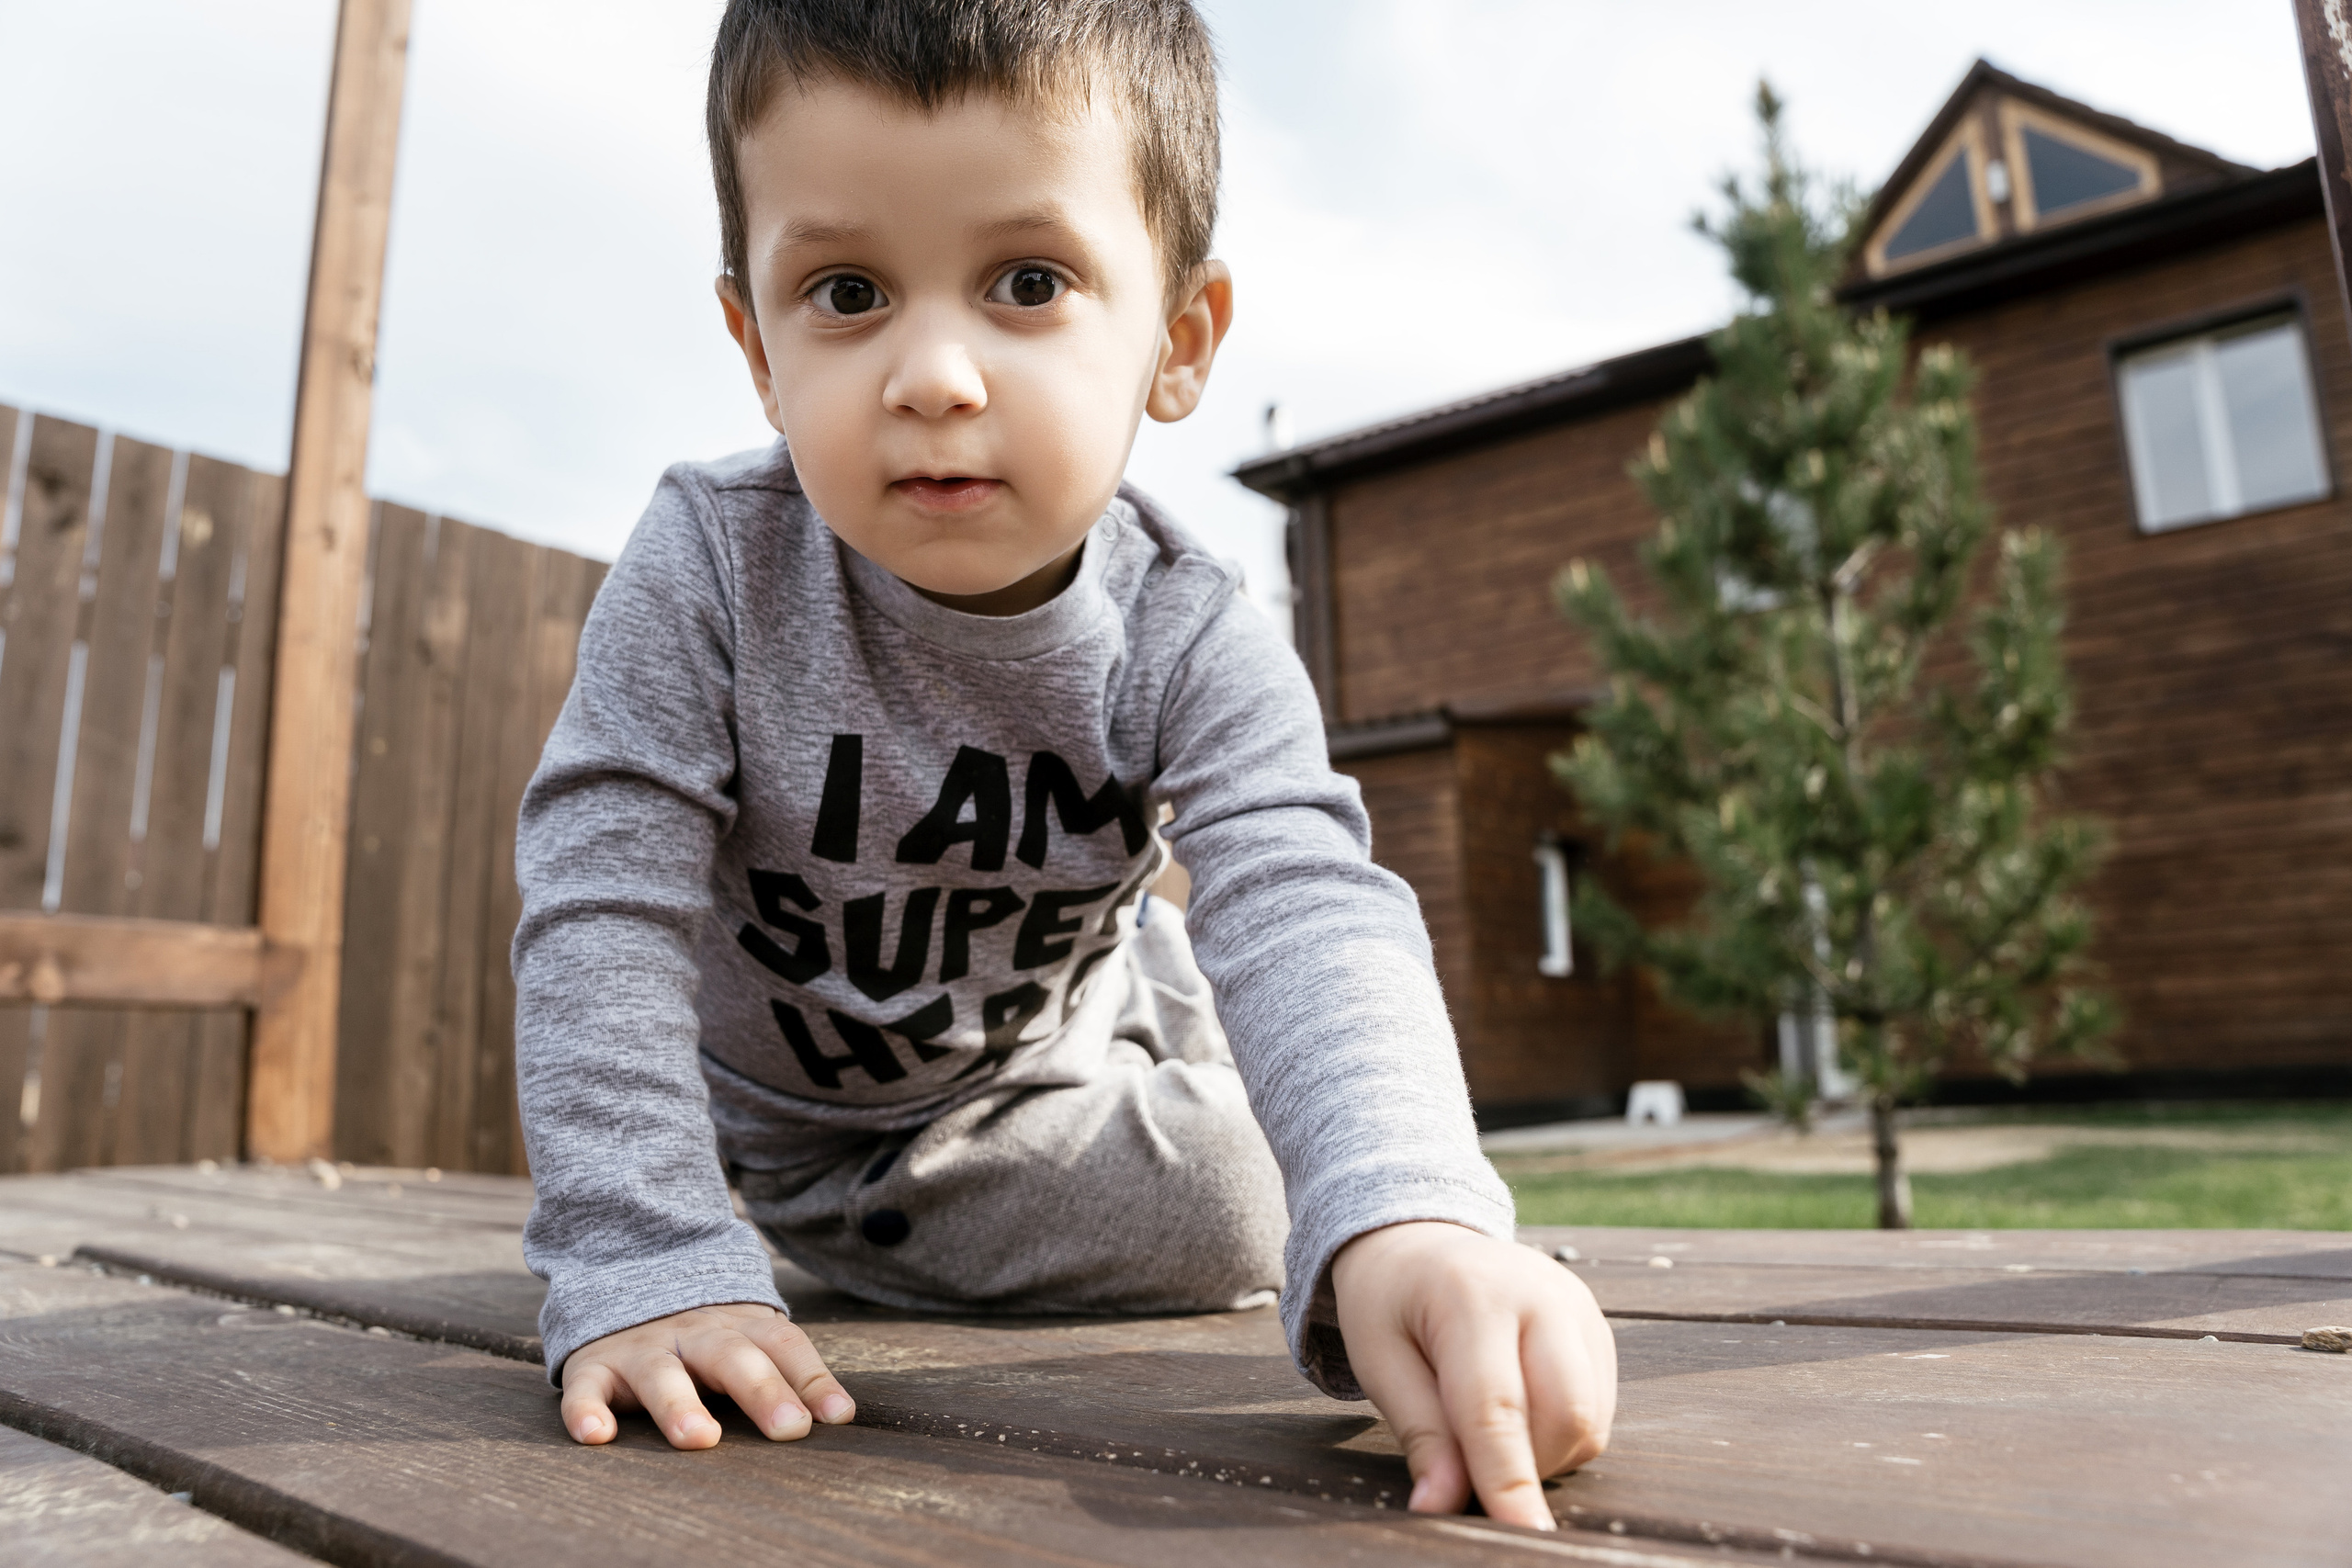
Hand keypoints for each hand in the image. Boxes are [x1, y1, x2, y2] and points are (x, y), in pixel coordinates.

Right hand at [558, 1302, 855, 1448]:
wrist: (629, 1273)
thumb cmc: (708, 1335)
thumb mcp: (750, 1340)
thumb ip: (790, 1373)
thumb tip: (842, 1416)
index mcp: (741, 1326)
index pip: (783, 1344)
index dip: (812, 1378)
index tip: (837, 1416)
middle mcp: (695, 1333)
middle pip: (732, 1356)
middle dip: (762, 1390)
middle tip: (788, 1428)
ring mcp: (643, 1348)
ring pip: (662, 1373)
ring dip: (680, 1405)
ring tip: (699, 1439)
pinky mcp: (595, 1366)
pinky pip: (586, 1387)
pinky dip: (587, 1410)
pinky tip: (598, 1436)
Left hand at [1331, 1220, 1615, 1530]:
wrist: (1422, 1239)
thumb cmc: (1391, 1303)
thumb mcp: (1379, 1360)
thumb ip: (1420, 1433)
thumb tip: (1440, 1508)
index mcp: (1473, 1296)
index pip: (1497, 1407)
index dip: (1507, 1481)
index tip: (1520, 1535)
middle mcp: (1542, 1295)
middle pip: (1566, 1416)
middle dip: (1526, 1467)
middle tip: (1465, 1463)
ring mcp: (1579, 1309)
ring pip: (1589, 1423)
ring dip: (1543, 1454)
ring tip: (1482, 1424)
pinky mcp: (1598, 1329)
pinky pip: (1598, 1412)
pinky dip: (1560, 1434)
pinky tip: (1516, 1408)